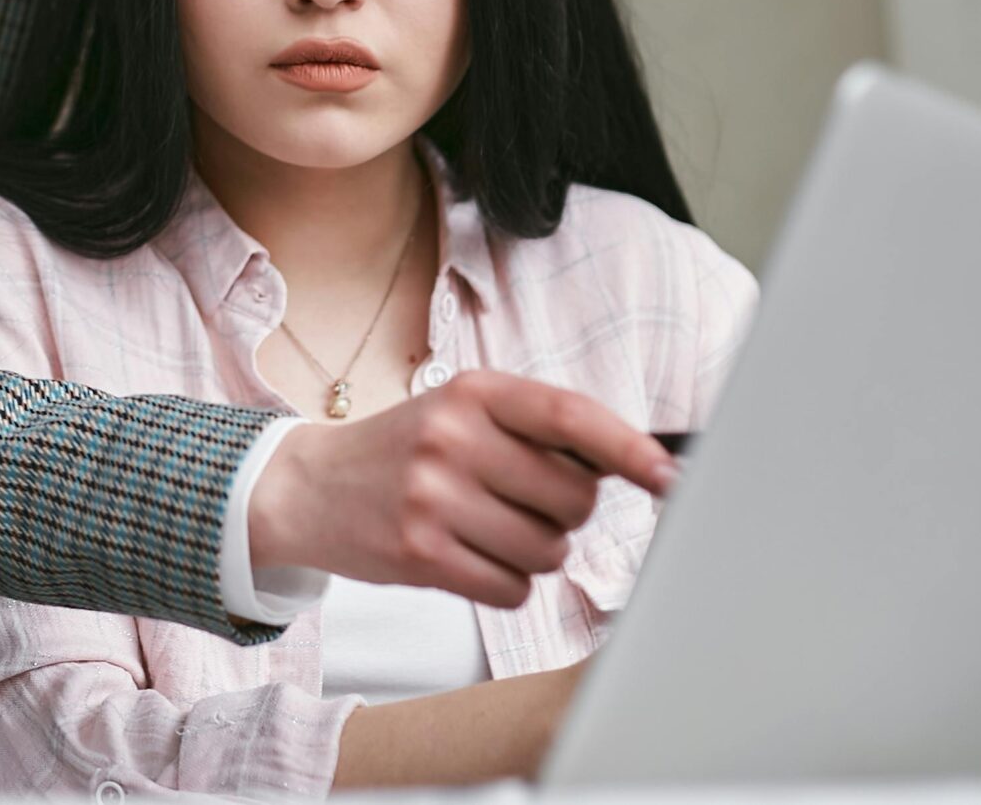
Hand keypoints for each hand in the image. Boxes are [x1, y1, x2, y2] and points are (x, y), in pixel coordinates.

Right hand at [248, 371, 677, 607]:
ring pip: (547, 549)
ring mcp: (433, 497)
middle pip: (572, 497)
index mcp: (473, 392)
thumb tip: (637, 461)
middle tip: (521, 501)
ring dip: (534, 551)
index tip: (670, 475)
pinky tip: (468, 558)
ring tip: (487, 528)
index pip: (570, 416)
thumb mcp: (461, 412)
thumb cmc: (405, 450)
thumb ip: (537, 429)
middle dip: (565, 511)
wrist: (310, 488)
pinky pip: (512, 589)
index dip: (629, 448)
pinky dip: (504, 583)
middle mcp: (452, 438)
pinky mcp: (421, 554)